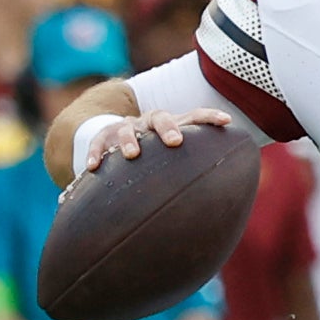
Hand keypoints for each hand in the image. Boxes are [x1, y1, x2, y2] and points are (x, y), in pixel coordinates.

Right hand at [83, 108, 233, 171]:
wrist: (116, 138)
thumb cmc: (155, 157)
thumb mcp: (173, 158)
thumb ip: (194, 171)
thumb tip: (222, 203)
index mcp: (171, 125)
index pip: (194, 116)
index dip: (209, 116)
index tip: (226, 121)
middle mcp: (149, 123)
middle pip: (160, 117)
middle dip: (168, 128)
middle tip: (175, 142)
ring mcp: (125, 128)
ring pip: (126, 128)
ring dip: (130, 140)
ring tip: (132, 155)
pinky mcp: (102, 137)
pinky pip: (97, 143)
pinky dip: (95, 154)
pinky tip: (92, 167)